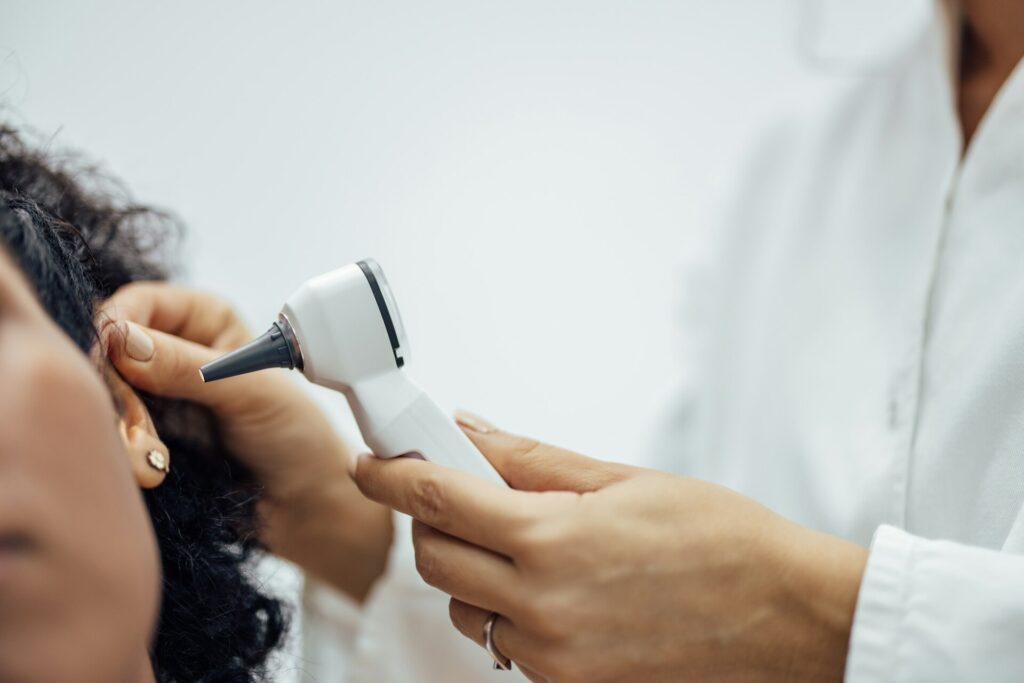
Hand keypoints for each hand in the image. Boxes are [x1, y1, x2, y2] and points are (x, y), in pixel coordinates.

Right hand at [102, 282, 390, 599]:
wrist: (304, 502)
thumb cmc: (295, 435)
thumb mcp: (248, 390)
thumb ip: (187, 366)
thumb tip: (122, 341)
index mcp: (203, 319)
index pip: (136, 303)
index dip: (116, 327)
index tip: (112, 359)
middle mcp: (174, 351)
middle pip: (108, 352)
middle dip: (117, 390)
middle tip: (139, 426)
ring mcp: (157, 396)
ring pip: (105, 398)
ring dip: (122, 429)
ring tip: (155, 459)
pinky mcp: (149, 438)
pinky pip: (114, 436)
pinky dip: (126, 453)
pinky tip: (152, 470)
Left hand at [354, 414, 867, 682]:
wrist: (786, 615)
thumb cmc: (721, 541)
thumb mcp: (621, 480)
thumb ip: (531, 460)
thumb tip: (472, 431)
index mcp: (552, 540)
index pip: (437, 499)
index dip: (392, 476)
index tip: (372, 465)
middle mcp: (542, 607)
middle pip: (436, 561)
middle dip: (436, 523)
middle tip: (468, 498)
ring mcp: (554, 658)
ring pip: (466, 610)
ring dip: (474, 574)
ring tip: (529, 548)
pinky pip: (507, 648)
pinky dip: (511, 614)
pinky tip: (555, 589)